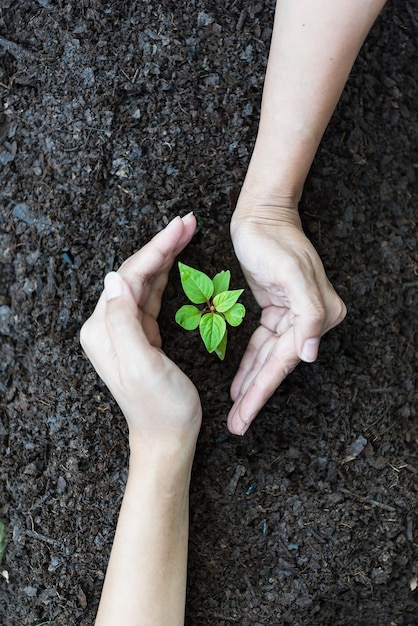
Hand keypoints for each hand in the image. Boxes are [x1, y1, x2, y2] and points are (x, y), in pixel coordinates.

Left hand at [80, 215, 201, 452]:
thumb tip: (115, 277)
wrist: (167, 437)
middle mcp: (107, 326)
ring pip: (144, 281)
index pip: (129, 276)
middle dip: (162, 245)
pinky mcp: (141, 334)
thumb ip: (124, 321)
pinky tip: (175, 260)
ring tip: (187, 232)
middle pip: (135, 273)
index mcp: (103, 330)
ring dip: (165, 255)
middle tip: (189, 222)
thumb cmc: (160, 407)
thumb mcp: (141, 365)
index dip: (156, 248)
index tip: (181, 226)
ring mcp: (124, 329)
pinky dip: (165, 275)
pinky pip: (151, 296)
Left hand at [228, 202, 345, 434]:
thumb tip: (310, 355)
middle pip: (276, 366)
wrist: (261, 216)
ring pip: (267, 359)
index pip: (284, 362)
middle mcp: (309, 319)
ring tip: (236, 413)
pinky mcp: (276, 311)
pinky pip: (262, 344)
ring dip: (252, 385)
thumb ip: (308, 314)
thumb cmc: (273, 240)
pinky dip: (250, 363)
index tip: (243, 417)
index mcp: (317, 314)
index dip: (262, 392)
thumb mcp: (292, 273)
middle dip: (255, 397)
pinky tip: (240, 384)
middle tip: (236, 425)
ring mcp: (293, 316)